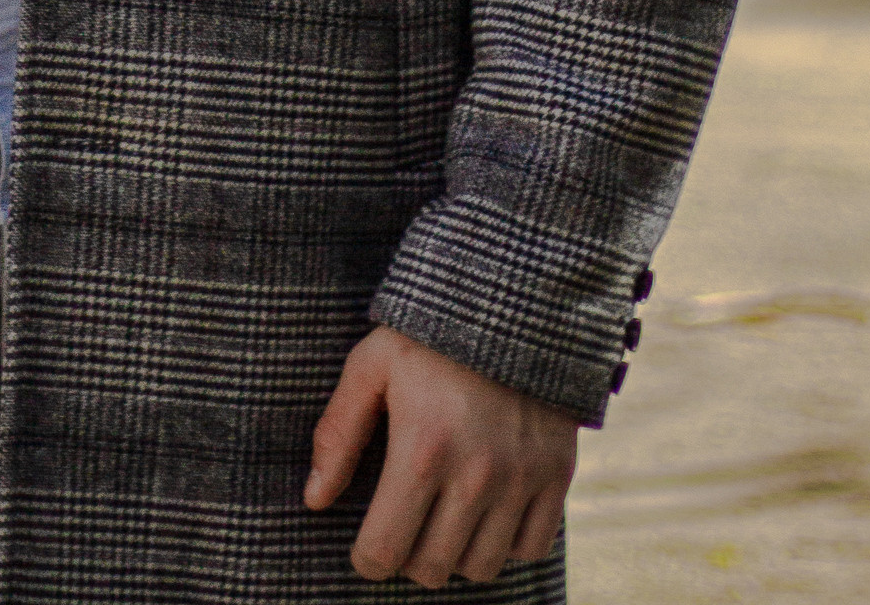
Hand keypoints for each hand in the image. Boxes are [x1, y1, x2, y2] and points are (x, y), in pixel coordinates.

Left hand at [305, 326, 578, 587]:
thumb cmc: (427, 335)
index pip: (386, 548)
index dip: (367, 560)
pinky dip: (506, 544)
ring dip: (456, 556)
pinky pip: (531, 548)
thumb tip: (314, 500)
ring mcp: (520, 478)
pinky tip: (487, 512)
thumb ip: (338, 435)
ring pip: (482, 567)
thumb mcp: (370, 367)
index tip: (365, 549)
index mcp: (422, 449)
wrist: (509, 300)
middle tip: (403, 530)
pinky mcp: (555, 475)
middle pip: (433, 568)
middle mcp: (475, 474)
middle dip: (408, 559)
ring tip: (442, 521)